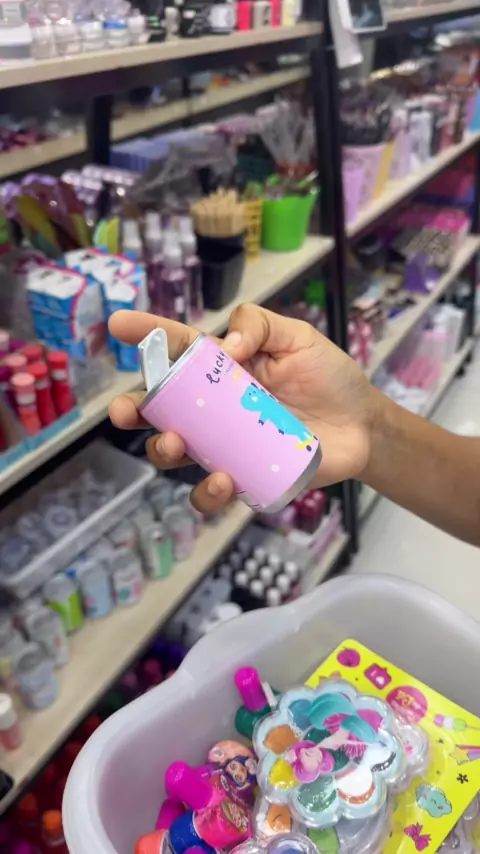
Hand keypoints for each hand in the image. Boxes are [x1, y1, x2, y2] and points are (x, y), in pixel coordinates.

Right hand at [109, 304, 375, 512]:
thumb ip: (260, 325)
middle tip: (124, 411)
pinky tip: (222, 479)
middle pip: (161, 408)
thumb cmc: (329, 378)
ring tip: (176, 444)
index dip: (146, 336)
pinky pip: (212, 491)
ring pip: (176, 451)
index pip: (177, 348)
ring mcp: (225, 444)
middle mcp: (215, 407)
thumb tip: (226, 345)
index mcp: (224, 368)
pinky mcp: (244, 476)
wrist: (364, 427)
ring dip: (162, 449)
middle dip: (134, 410)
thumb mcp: (298, 337)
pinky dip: (207, 491)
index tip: (117, 326)